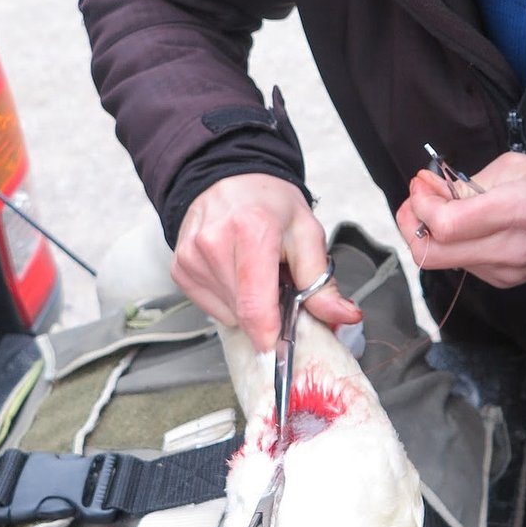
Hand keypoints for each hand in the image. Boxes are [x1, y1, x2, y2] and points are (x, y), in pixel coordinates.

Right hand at [171, 174, 360, 350]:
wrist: (230, 178)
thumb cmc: (271, 205)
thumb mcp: (307, 234)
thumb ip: (322, 281)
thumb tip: (346, 316)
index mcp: (252, 230)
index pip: (255, 305)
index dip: (270, 335)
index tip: (281, 348)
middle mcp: (214, 244)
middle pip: (243, 314)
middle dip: (267, 314)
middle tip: (278, 286)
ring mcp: (191, 257)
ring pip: (227, 314)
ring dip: (246, 306)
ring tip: (255, 274)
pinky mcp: (179, 267)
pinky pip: (209, 307)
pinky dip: (227, 300)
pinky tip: (234, 274)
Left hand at [395, 153, 525, 287]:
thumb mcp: (513, 167)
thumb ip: (465, 183)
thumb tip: (427, 190)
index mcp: (514, 211)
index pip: (445, 225)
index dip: (421, 205)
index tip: (421, 184)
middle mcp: (508, 249)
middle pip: (432, 255)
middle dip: (410, 226)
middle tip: (415, 200)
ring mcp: (505, 272)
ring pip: (442, 262)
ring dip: (428, 234)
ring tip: (438, 206)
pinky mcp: (503, 281)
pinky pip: (462, 265)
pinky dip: (450, 244)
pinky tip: (459, 224)